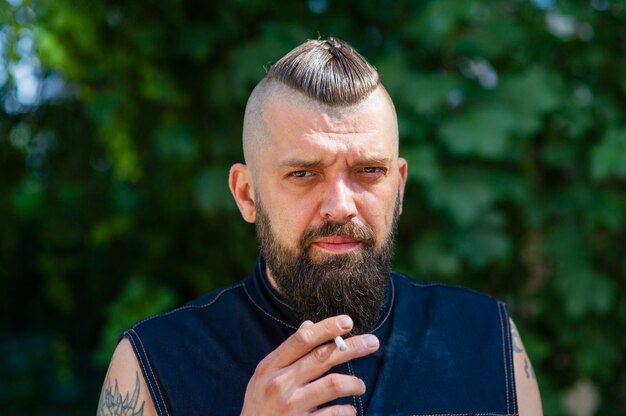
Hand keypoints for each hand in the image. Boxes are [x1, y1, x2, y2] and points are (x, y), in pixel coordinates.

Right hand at [240, 315, 379, 415]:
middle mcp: (280, 384)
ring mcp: (291, 407)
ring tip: (360, 386)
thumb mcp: (265, 376)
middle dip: (352, 347)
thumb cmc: (260, 405)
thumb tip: (308, 325)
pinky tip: (349, 410)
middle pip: (323, 357)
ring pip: (334, 384)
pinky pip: (335, 414)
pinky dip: (348, 411)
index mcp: (270, 367)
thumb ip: (288, 353)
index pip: (302, 340)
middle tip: (373, 342)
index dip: (327, 328)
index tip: (348, 321)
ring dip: (354, 383)